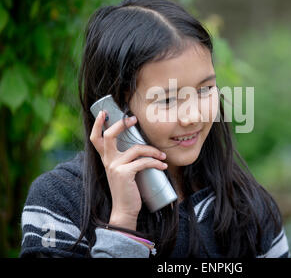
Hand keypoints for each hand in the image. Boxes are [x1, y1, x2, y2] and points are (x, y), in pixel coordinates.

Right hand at [89, 110, 167, 230]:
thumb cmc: (127, 189)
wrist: (125, 210)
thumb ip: (125, 159)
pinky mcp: (125, 174)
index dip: (98, 124)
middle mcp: (108, 161)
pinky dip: (156, 162)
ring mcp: (115, 167)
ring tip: (162, 156)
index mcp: (106, 159)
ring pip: (136, 149)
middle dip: (121, 124)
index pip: (95, 138)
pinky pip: (144, 162)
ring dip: (152, 151)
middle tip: (134, 119)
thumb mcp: (122, 171)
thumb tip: (141, 145)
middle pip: (109, 135)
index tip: (104, 112)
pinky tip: (163, 165)